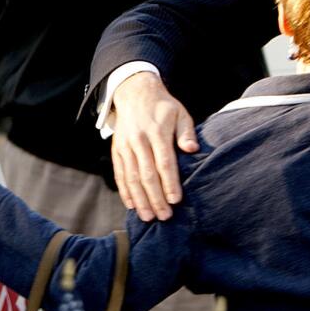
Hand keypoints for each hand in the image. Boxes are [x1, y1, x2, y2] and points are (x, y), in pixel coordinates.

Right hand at [110, 71, 197, 220]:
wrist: (135, 93)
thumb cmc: (164, 107)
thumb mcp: (180, 114)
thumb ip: (186, 132)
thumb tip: (192, 150)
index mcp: (157, 132)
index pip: (164, 162)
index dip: (170, 183)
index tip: (176, 200)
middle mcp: (139, 141)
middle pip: (147, 174)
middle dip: (155, 198)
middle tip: (164, 217)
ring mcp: (125, 146)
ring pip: (131, 177)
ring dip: (140, 199)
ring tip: (148, 217)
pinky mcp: (117, 150)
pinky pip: (120, 174)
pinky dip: (125, 191)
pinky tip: (132, 205)